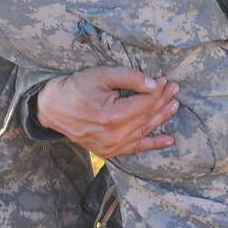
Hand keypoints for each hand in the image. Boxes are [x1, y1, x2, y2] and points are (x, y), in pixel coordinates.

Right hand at [37, 67, 179, 158]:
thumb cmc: (76, 88)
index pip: (145, 103)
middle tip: (175, 90)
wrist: (52, 108)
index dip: (158, 92)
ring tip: (175, 106)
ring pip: (144, 131)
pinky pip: (135, 148)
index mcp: (112, 117)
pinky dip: (152, 144)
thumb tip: (154, 84)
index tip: (166, 80)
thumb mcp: (102, 75)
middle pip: (147, 117)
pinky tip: (168, 140)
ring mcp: (111, 146)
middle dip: (163, 102)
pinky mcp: (108, 151)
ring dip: (162, 118)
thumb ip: (130, 78)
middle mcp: (114, 136)